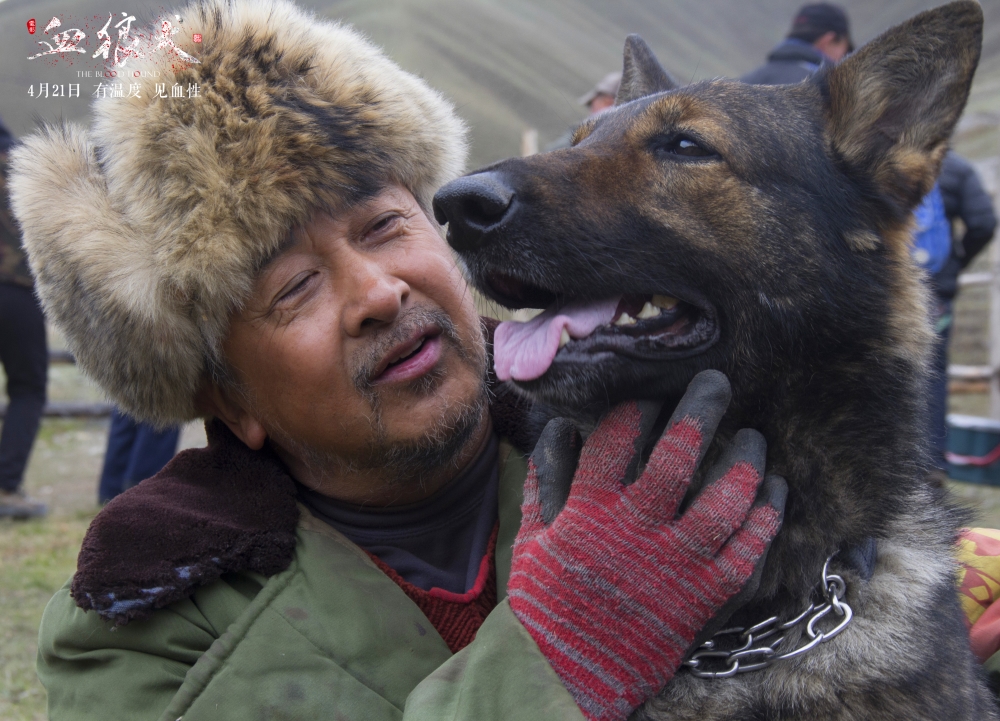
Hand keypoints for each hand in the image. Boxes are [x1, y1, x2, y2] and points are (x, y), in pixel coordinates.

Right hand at [507, 370, 785, 720]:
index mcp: (589, 509)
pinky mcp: (703, 597)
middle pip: (680, 453)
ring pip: (725, 499)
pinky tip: (774, 492)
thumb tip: (561, 429)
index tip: (652, 392)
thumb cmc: (547, 603)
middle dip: (702, 408)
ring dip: (745, 461)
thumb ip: (547, 480)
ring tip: (753, 437)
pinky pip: (747, 551)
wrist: (566, 678)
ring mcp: (675, 564)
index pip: (619, 437)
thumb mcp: (534, 537)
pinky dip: (766, 517)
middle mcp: (636, 529)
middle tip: (717, 382)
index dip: (639, 405)